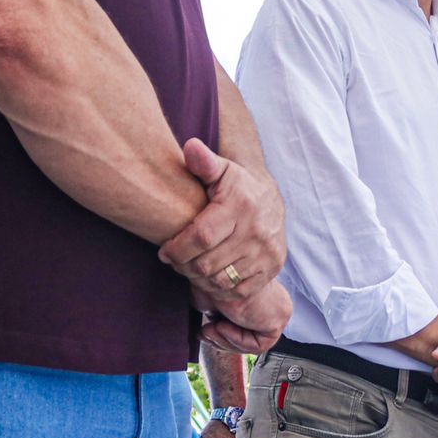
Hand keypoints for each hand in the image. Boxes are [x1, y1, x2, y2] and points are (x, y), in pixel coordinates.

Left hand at [159, 137, 287, 299]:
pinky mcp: (273, 268)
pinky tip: (210, 276)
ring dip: (199, 279)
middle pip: (207, 263)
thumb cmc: (237, 186)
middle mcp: (257, 231)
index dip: (177, 249)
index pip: (201, 237)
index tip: (164, 251)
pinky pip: (238, 291)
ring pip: (221, 280)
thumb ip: (203, 162)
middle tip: (176, 260)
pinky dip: (219, 289)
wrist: (271, 201)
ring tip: (191, 267)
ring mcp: (266, 253)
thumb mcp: (221, 170)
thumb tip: (190, 147)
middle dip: (184, 266)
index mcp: (241, 206)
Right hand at [197, 278, 291, 353]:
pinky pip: (259, 344)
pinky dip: (237, 340)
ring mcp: (278, 311)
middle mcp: (273, 303)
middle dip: (222, 340)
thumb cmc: (211, 278)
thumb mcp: (210, 299)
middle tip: (203, 333)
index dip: (222, 335)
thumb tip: (206, 333)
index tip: (203, 330)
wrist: (218, 269)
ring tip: (209, 329)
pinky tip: (222, 326)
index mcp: (260, 296)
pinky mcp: (278, 319)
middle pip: (249, 336)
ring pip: (253, 343)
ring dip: (226, 340)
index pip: (244, 327)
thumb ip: (213, 314)